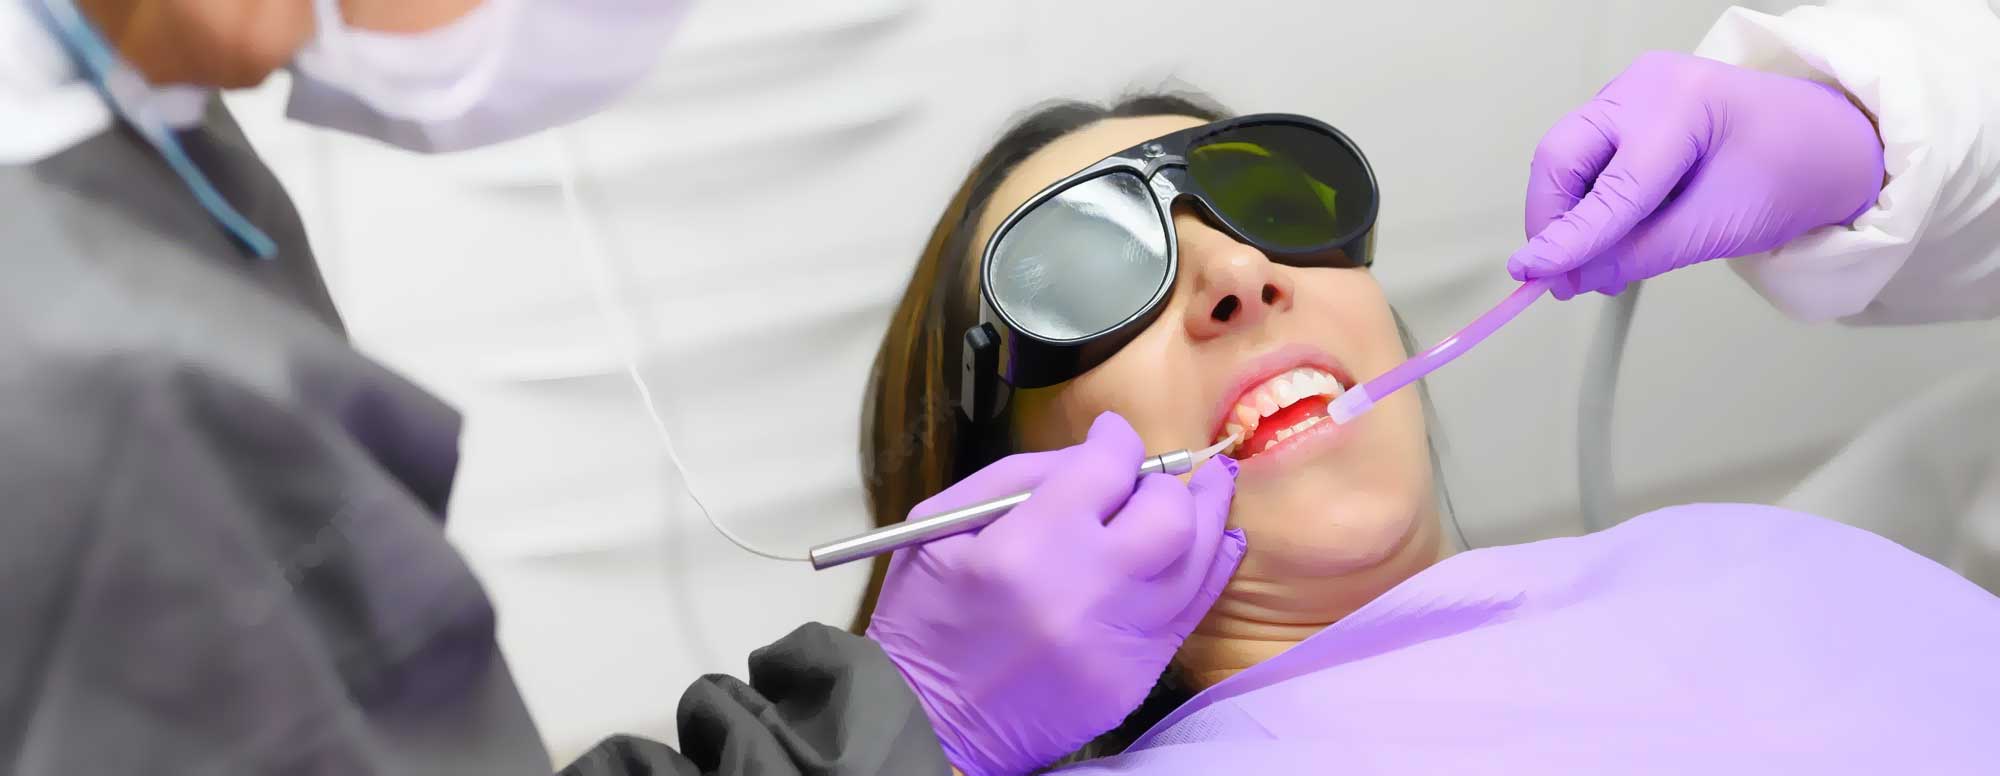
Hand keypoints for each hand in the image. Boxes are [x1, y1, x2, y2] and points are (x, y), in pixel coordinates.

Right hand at [866, 412, 1244, 775]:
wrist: (926, 725)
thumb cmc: (923, 619)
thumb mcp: (940, 528)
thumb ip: (1018, 478)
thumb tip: (1092, 456)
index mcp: (1026, 548)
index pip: (1107, 468)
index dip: (1117, 439)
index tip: (1113, 436)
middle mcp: (1085, 592)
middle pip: (1169, 513)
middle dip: (1164, 483)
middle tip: (1147, 479)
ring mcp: (1117, 641)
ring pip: (1197, 562)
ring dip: (1206, 516)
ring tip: (1210, 489)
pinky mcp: (1133, 678)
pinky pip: (1192, 614)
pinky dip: (1209, 570)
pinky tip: (1217, 543)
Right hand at [1508, 51, 1884, 298]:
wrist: (1829, 145)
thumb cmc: (1792, 174)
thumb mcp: (1719, 226)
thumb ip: (1640, 254)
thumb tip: (1573, 278)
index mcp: (1682, 103)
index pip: (1612, 185)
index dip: (1569, 237)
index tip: (1533, 276)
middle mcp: (1645, 85)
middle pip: (1563, 153)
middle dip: (1552, 218)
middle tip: (1555, 274)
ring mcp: (1632, 93)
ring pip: (1567, 157)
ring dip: (1568, 214)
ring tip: (1590, 264)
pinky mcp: (1627, 111)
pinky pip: (1586, 158)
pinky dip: (1587, 202)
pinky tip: (1605, 236)